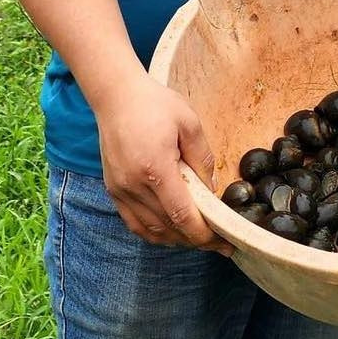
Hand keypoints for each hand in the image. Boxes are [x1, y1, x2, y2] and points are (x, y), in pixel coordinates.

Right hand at [95, 75, 229, 253]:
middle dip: (196, 240)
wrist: (116, 95)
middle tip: (219, 243)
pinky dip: (155, 233)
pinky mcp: (113, 190)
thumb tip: (211, 189)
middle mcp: (134, 185)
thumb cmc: (154, 103)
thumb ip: (202, 159)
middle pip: (169, 228)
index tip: (224, 242)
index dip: (204, 235)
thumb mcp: (189, 123)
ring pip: (152, 231)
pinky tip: (171, 231)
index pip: (182, 216)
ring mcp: (120, 190)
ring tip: (198, 237)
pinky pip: (135, 224)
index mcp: (155, 168)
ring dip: (177, 239)